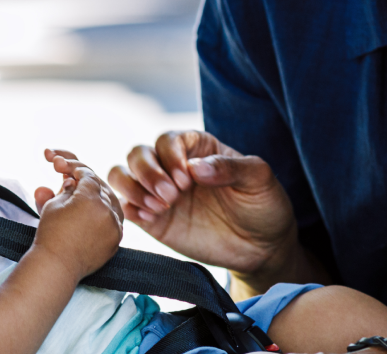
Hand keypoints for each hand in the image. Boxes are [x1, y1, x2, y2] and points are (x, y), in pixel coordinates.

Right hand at [30, 149, 122, 280]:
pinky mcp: (116, 240)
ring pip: (111, 202)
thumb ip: (66, 189)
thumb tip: (73, 183)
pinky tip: (93, 213)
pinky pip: (115, 220)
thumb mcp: (54, 204)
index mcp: (91, 198)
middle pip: (101, 187)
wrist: (56, 266)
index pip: (88, 176)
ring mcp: (115, 226)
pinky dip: (105, 214)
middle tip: (74, 182)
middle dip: (88, 182)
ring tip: (83, 197)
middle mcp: (108, 211)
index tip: (68, 169)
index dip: (76, 170)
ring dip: (99, 197)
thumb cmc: (51, 235)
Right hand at [106, 131, 299, 280]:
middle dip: (148, 172)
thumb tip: (195, 167)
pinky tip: (150, 218)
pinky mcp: (152, 219)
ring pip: (122, 174)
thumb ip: (229, 167)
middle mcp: (172, 167)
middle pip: (138, 153)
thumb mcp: (259, 179)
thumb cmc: (264, 206)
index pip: (167, 139)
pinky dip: (129, 208)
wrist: (262, 248)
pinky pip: (125, 206)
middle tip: (171, 196)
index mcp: (197, 149)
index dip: (170, 156)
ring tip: (157, 206)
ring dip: (132, 187)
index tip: (187, 179)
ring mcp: (159, 193)